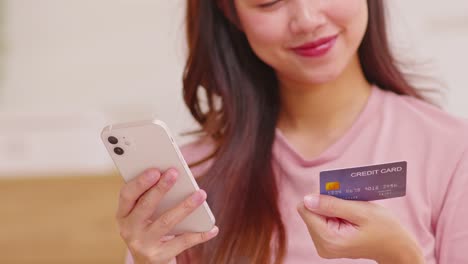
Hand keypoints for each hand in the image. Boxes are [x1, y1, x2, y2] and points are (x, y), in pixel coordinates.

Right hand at [116, 168, 218, 263]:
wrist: (149, 263)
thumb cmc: (149, 228)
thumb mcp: (143, 214)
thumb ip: (151, 196)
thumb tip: (174, 175)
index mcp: (123, 214)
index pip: (127, 195)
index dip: (140, 182)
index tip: (155, 170)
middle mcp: (129, 230)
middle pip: (145, 206)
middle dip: (161, 188)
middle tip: (175, 173)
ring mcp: (143, 244)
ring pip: (166, 222)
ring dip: (185, 206)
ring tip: (201, 194)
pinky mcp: (158, 257)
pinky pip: (182, 243)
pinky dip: (200, 235)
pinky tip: (213, 228)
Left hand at [297, 194, 423, 263]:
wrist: (396, 247)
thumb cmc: (384, 229)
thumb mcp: (361, 212)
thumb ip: (332, 205)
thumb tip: (307, 199)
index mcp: (328, 239)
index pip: (305, 208)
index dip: (321, 197)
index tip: (339, 197)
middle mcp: (322, 245)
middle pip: (309, 211)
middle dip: (327, 203)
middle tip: (349, 205)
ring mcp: (324, 245)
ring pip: (315, 214)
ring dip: (332, 208)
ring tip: (352, 212)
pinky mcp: (327, 242)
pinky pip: (322, 220)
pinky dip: (335, 214)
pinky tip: (349, 216)